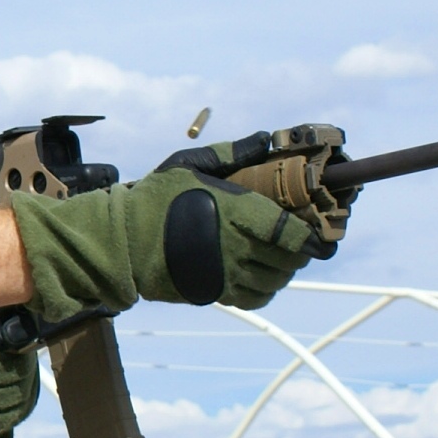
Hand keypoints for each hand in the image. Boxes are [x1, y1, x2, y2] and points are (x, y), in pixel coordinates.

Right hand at [11, 131, 337, 320]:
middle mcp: (238, 248)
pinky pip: (253, 298)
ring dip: (284, 272)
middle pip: (289, 260)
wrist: (122, 241)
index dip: (311, 237)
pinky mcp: (213, 292)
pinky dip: (265, 291)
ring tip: (280, 260)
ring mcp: (225, 274)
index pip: (293, 233)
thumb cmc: (155, 198)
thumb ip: (234, 153)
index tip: (314, 232)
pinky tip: (262, 279)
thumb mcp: (191, 163)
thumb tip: (268, 138)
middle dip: (300, 253)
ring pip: (275, 282)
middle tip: (300, 243)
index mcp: (239, 213)